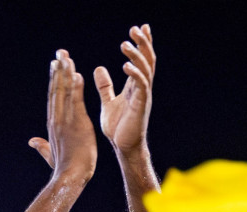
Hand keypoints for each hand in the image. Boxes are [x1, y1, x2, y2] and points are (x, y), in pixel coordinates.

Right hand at [29, 49, 97, 182]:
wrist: (69, 177)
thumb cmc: (63, 168)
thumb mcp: (50, 155)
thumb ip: (42, 146)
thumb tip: (31, 141)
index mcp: (53, 123)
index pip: (53, 96)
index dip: (54, 79)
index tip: (55, 64)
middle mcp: (57, 118)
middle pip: (57, 89)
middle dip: (58, 70)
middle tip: (60, 53)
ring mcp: (65, 120)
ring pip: (65, 92)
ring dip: (66, 73)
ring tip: (67, 57)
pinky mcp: (76, 123)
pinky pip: (76, 101)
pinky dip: (76, 87)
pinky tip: (76, 74)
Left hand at [94, 25, 154, 156]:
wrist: (123, 148)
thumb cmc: (118, 128)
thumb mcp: (108, 102)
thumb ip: (105, 86)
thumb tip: (98, 68)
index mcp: (134, 86)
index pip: (140, 60)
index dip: (141, 44)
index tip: (140, 28)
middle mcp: (141, 88)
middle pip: (147, 60)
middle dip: (143, 43)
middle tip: (136, 28)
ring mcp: (143, 96)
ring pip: (145, 70)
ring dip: (136, 55)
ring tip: (126, 44)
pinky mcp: (140, 106)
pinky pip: (140, 86)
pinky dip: (135, 74)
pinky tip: (126, 66)